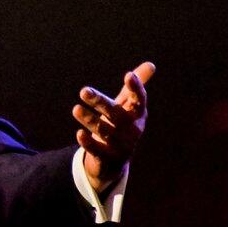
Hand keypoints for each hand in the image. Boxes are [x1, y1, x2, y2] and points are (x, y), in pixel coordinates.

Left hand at [72, 61, 155, 192]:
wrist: (115, 161)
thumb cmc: (121, 126)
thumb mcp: (129, 107)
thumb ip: (135, 87)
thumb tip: (151, 64)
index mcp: (138, 115)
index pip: (140, 100)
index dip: (136, 88)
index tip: (128, 75)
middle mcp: (131, 130)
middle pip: (116, 114)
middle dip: (100, 102)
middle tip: (83, 90)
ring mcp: (120, 145)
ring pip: (104, 131)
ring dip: (90, 120)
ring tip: (76, 109)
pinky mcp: (106, 158)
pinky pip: (97, 150)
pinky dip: (88, 143)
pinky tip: (79, 134)